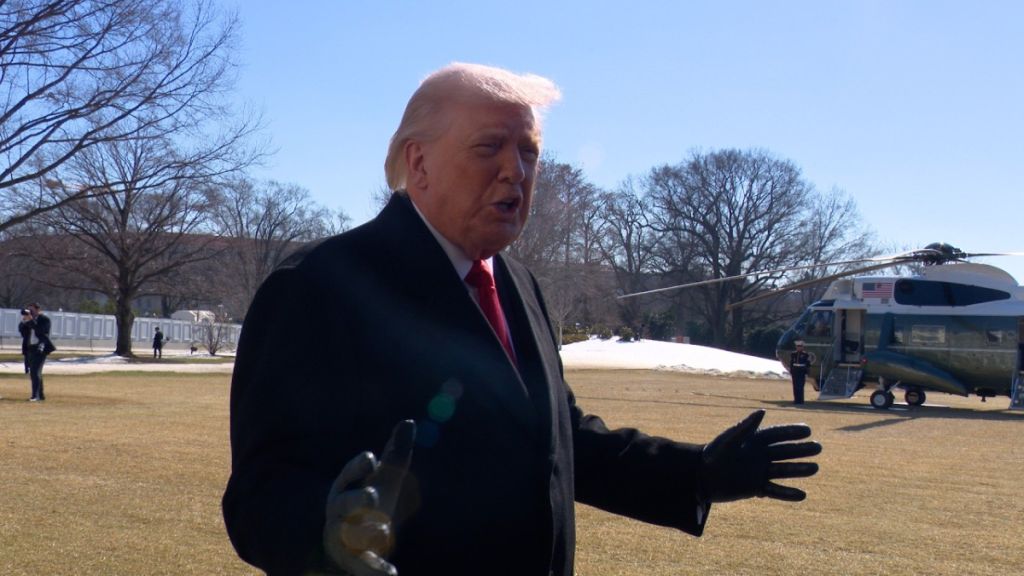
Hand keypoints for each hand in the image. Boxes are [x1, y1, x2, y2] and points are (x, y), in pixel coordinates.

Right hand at [323, 420, 415, 575]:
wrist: (349, 543)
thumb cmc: (368, 504)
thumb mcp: (384, 479)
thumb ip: (395, 453)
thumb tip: (408, 421)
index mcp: (346, 488)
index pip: (349, 474)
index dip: (358, 466)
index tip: (371, 457)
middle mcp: (340, 512)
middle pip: (344, 503)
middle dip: (358, 499)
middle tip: (374, 496)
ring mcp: (343, 538)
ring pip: (350, 534)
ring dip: (366, 532)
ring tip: (385, 531)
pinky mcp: (353, 561)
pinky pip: (362, 566)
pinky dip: (375, 571)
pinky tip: (391, 574)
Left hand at [698, 410, 820, 502]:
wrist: (700, 478)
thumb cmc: (712, 455)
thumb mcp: (729, 440)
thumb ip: (746, 428)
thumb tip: (763, 411)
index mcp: (752, 441)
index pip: (776, 435)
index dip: (791, 432)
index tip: (808, 429)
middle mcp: (758, 456)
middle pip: (784, 452)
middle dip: (801, 450)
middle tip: (818, 448)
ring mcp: (758, 472)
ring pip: (783, 470)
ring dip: (799, 470)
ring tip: (815, 468)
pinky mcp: (755, 488)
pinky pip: (775, 491)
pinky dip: (787, 494)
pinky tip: (802, 495)